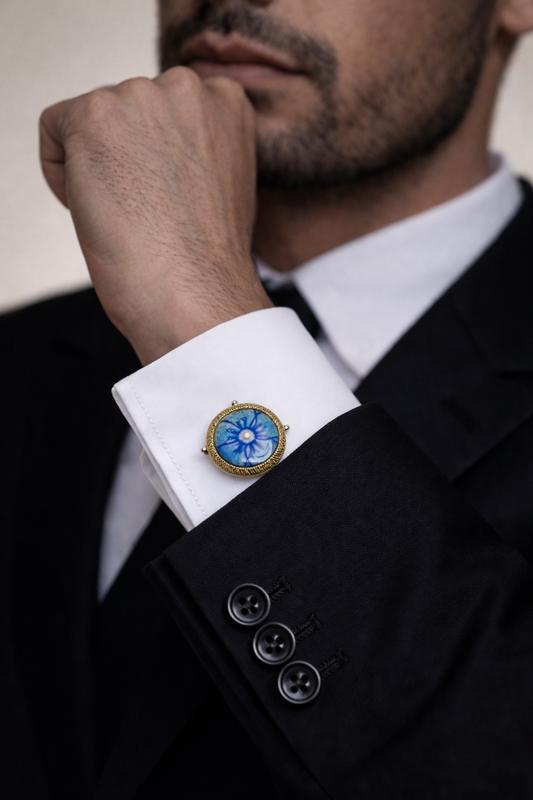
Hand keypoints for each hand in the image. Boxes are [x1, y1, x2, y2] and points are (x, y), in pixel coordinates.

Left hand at [40, 68, 272, 364]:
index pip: (168, 110)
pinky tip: (97, 209)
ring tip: (131, 216)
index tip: (168, 200)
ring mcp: (141, 97)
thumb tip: (152, 148)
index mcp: (227, 102)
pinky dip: (61, 174)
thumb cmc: (209, 262)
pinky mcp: (95, 116)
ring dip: (97, 167)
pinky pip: (53, 130)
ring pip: (91, 123)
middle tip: (149, 214)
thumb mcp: (222, 184)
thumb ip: (195, 146)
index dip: (159, 160)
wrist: (196, 295)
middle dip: (127, 159)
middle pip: (128, 111)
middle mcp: (188, 87)